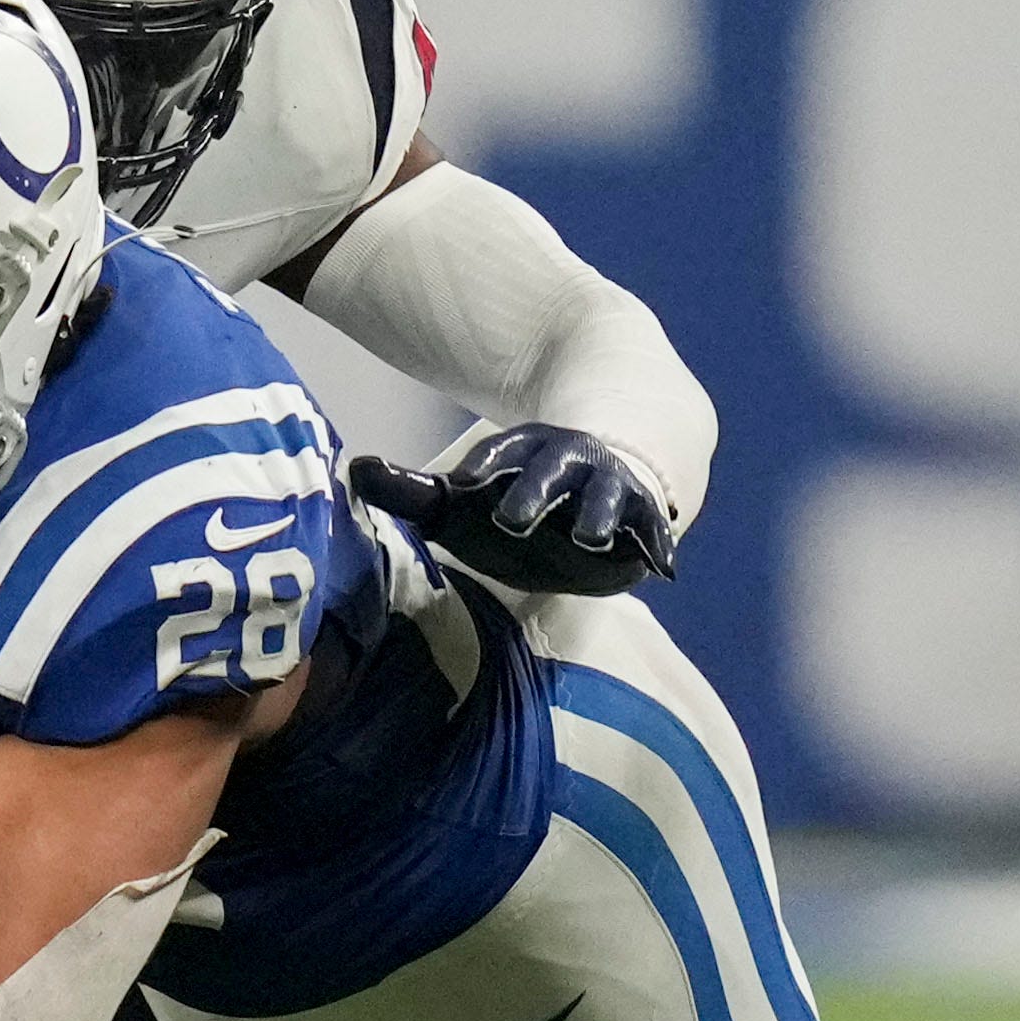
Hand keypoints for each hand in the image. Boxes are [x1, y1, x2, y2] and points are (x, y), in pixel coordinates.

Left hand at [350, 425, 675, 597]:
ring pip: (604, 495)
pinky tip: (662, 569)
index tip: (464, 482)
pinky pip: (652, 530)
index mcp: (520, 453)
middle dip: (534, 490)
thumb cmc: (515, 500)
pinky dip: (657, 546)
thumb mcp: (461, 499)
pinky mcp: (643, 517)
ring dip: (597, 513)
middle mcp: (567, 462)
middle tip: (511, 518)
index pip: (501, 451)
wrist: (598, 482)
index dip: (485, 463)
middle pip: (550, 470)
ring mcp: (607, 488)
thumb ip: (411, 491)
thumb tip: (357, 470)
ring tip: (590, 536)